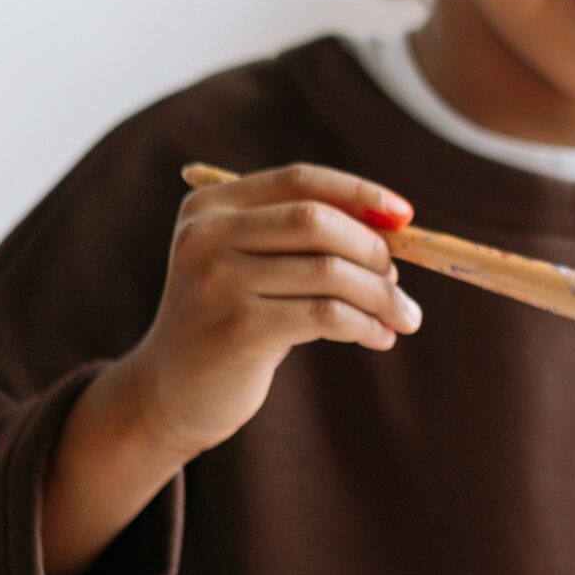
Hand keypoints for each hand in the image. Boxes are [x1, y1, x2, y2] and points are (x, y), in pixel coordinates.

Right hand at [114, 162, 422, 460]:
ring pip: (330, 272)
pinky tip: (379, 337)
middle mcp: (207, 235)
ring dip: (382, 296)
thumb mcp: (253, 267)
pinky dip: (366, 325)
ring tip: (403, 318)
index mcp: (210, 207)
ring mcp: (218, 281)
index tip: (405, 215)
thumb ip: (304, 241)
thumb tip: (396, 227)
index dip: (358, 193)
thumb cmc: (232, 322)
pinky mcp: (238, 328)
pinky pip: (327, 315)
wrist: (169, 393)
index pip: (299, 181)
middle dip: (374, 250)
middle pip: (317, 221)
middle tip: (399, 283)